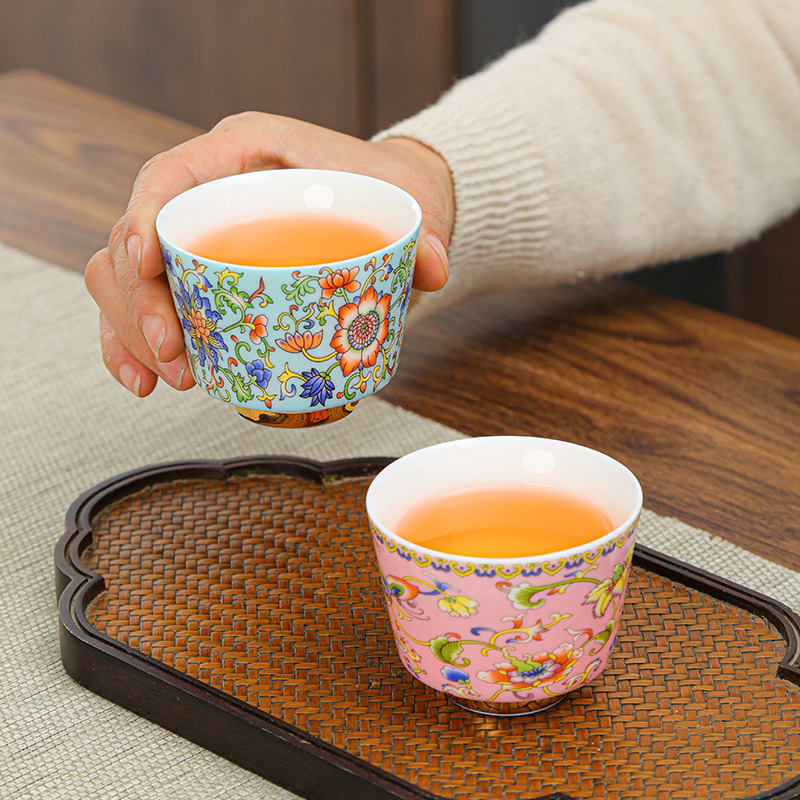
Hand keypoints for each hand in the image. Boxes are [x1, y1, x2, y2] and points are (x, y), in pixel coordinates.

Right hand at [84, 112, 454, 396]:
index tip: (149, 265)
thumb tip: (433, 270)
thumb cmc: (382, 189)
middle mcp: (206, 189)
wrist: (381, 202)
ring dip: (130, 330)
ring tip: (169, 379)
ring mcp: (195, 233)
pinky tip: (146, 381)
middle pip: (133, 236)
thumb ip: (421, 232)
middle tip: (176, 356)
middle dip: (141, 301)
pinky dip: (132, 342)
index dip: (144, 216)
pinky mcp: (196, 271)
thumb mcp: (405, 201)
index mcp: (243, 151)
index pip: (170, 173)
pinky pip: (144, 303)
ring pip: (121, 274)